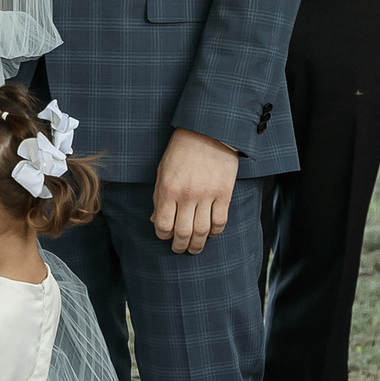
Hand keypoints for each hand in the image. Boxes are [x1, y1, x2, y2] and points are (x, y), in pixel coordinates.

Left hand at [151, 128, 238, 254]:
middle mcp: (187, 195)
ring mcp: (207, 195)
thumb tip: (155, 221)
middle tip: (179, 249)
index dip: (163, 236)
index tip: (165, 236)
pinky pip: (220, 221)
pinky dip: (215, 232)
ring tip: (194, 247)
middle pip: (183, 233)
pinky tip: (211, 233)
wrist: (207, 131)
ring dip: (197, 244)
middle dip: (179, 246)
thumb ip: (158, 197)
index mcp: (168, 189)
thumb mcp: (162, 172)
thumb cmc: (180, 151)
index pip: (163, 225)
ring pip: (202, 231)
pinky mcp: (224, 193)